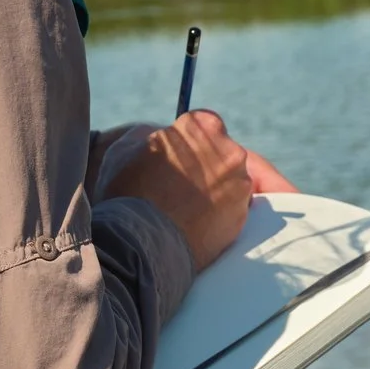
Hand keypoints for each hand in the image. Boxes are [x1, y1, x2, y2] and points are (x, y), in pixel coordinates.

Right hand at [102, 110, 292, 269]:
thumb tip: (162, 137)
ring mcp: (239, 184)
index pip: (203, 125)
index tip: (180, 156)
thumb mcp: (127, 149)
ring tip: (189, 208)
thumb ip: (154, 136)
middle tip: (182, 184)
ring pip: (231, 181)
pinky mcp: (242, 216)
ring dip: (216, 189)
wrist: (143, 243)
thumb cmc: (130, 191)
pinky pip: (233, 209)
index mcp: (202, 127)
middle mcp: (230, 150)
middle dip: (207, 164)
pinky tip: (198, 223)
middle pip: (222, 152)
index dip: (190, 142)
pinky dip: (220, 214)